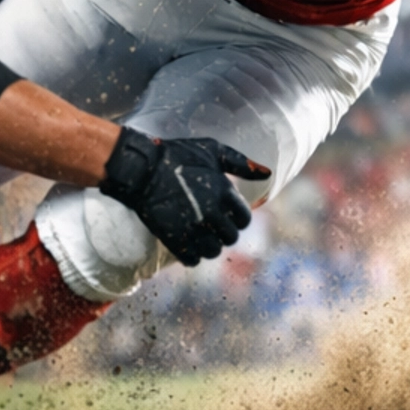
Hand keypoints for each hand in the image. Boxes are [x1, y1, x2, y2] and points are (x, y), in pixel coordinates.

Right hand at [101, 127, 269, 266]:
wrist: (141, 168)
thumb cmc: (177, 154)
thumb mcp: (212, 150)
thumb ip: (241, 163)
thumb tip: (267, 173)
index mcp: (225, 193)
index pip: (244, 219)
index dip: (237, 218)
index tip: (226, 214)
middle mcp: (213, 213)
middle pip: (230, 238)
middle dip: (223, 233)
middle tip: (211, 225)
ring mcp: (193, 228)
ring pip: (213, 251)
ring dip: (208, 246)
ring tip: (199, 236)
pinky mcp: (174, 238)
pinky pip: (192, 259)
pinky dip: (191, 256)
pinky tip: (186, 244)